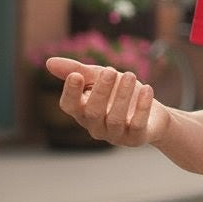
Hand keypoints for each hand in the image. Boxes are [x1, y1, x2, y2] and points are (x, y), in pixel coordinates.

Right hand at [45, 57, 170, 146]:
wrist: (153, 114)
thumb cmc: (120, 93)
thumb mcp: (100, 77)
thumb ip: (77, 70)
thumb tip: (48, 62)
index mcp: (82, 112)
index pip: (69, 106)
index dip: (71, 92)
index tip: (76, 75)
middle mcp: (95, 126)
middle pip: (93, 111)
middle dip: (101, 90)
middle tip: (111, 71)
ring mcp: (115, 135)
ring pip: (115, 118)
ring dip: (122, 95)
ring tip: (130, 74)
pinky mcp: (135, 139)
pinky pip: (137, 125)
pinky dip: (142, 107)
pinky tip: (147, 88)